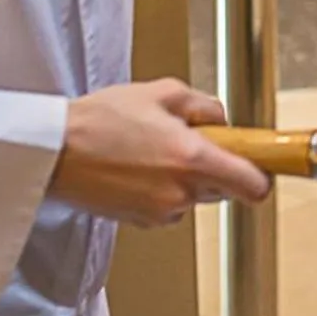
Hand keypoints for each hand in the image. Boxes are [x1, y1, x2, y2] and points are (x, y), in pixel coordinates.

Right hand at [48, 79, 271, 227]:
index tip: (263, 163)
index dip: (263, 175)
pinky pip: (169, 205)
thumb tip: (222, 121)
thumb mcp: (163, 93)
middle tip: (192, 141)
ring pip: (195, 196)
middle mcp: (181, 192)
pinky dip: (163, 189)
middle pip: (225, 189)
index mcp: (193, 160)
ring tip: (153, 150)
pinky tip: (138, 167)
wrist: (53, 153)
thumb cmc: (101, 120)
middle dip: (217, 167)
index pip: (253, 186)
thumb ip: (204, 106)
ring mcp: (160, 211)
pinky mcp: (140, 221)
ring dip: (186, 178)